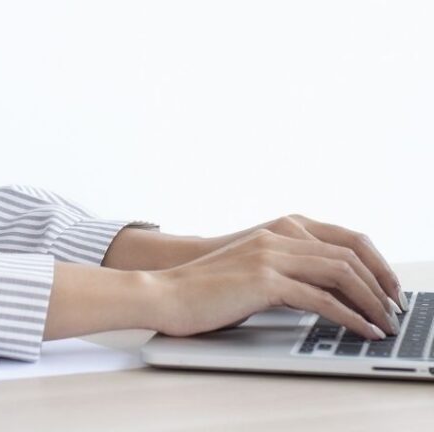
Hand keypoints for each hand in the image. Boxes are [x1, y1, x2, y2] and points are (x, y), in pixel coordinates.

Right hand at [146, 228, 400, 339]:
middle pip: (348, 252)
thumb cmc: (204, 288)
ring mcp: (270, 256)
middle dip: (380, 282)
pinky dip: (350, 316)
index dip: (372, 263)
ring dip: (371, 300)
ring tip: (385, 322)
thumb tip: (324, 293)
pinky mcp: (264, 281)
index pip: (341, 238)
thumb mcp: (251, 271)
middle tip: (395, 309)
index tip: (388, 289)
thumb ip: (285, 271)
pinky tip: (362, 330)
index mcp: (276, 232)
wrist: (166, 292)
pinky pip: (320, 298)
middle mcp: (276, 237)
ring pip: (340, 272)